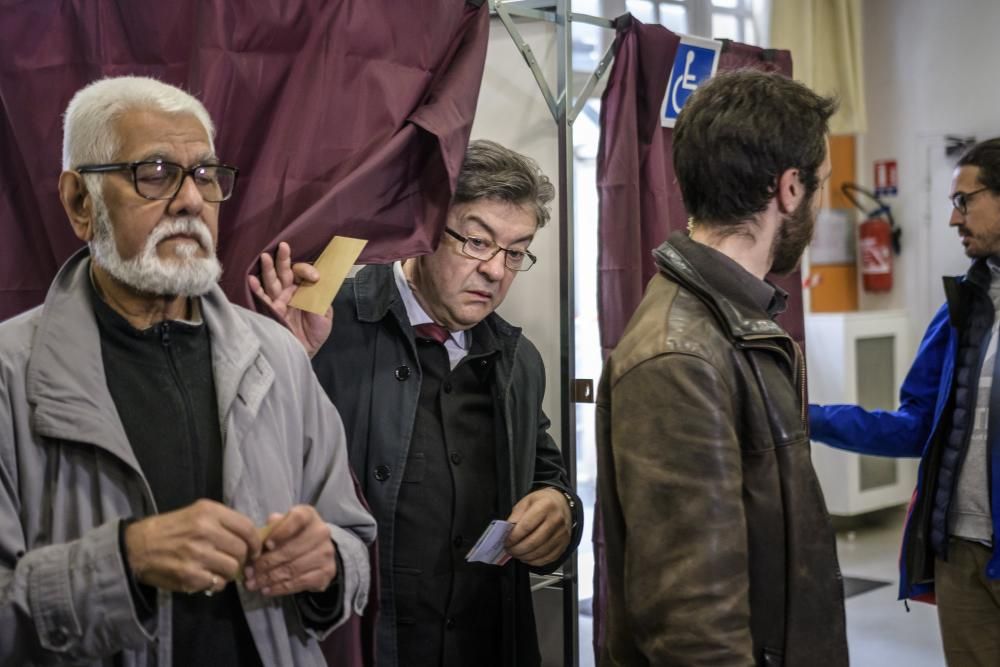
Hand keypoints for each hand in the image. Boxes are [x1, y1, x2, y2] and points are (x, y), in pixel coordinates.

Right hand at [125, 499, 261, 594]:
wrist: (137, 546)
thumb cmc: (171, 528)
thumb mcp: (197, 513)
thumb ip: (224, 522)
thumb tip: (251, 538)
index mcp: (209, 512)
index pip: (247, 527)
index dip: (256, 542)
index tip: (254, 550)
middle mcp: (205, 531)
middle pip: (242, 550)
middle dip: (242, 559)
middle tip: (233, 561)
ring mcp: (197, 554)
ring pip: (232, 568)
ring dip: (229, 572)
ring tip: (218, 569)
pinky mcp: (189, 575)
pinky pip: (217, 583)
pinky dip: (215, 583)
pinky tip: (206, 577)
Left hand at [244, 505, 337, 596]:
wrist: (317, 551)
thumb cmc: (293, 536)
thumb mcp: (282, 525)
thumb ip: (271, 528)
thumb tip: (258, 538)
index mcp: (309, 515)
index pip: (297, 519)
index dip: (281, 532)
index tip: (266, 545)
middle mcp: (321, 532)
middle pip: (291, 549)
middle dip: (266, 563)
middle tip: (249, 572)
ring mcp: (326, 554)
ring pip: (293, 568)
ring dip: (270, 578)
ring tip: (253, 584)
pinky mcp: (326, 572)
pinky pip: (300, 582)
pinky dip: (281, 588)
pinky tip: (268, 590)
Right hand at [248, 241, 332, 356]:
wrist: (306, 351)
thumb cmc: (316, 332)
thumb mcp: (324, 313)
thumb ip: (320, 297)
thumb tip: (317, 282)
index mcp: (304, 289)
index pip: (303, 273)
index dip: (306, 271)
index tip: (315, 277)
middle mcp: (290, 291)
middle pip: (285, 272)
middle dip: (283, 260)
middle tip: (283, 247)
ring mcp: (279, 300)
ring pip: (272, 281)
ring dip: (267, 269)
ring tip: (264, 257)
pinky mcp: (270, 310)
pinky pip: (262, 298)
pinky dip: (256, 289)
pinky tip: (251, 279)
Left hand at [504, 487, 572, 566]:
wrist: (562, 503)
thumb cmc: (543, 502)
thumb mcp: (526, 501)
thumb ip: (516, 516)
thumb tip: (507, 532)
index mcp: (546, 506)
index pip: (526, 526)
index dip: (513, 537)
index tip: (506, 541)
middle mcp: (556, 520)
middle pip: (533, 542)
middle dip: (517, 549)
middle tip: (509, 549)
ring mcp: (562, 534)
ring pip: (540, 552)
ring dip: (525, 556)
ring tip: (516, 553)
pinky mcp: (564, 544)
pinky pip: (548, 558)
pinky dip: (535, 561)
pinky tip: (527, 557)